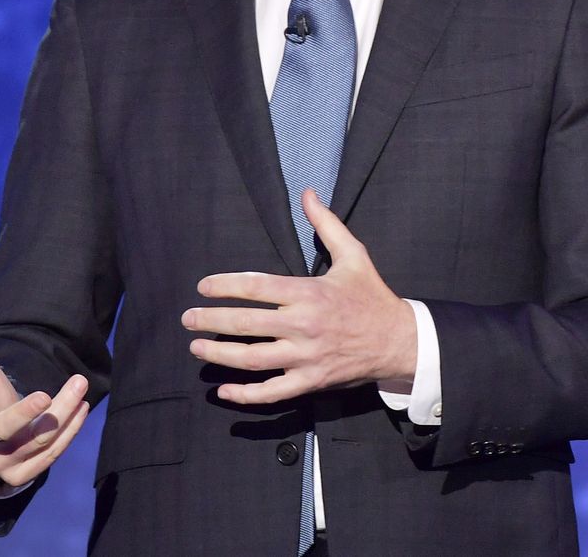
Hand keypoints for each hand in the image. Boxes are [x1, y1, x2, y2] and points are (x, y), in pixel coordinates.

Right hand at [0, 306, 90, 487]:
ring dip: (61, 414)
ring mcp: (2, 463)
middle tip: (46, 395)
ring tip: (80, 384)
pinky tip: (81, 407)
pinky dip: (69, 431)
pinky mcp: (22, 474)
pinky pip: (50, 455)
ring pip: (35, 441)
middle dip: (25, 414)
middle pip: (4, 431)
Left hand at [182, 190, 416, 404]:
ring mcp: (306, 357)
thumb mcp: (354, 255)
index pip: (256, 286)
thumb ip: (326, 224)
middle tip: (187, 318)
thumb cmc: (371, 296)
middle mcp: (304, 325)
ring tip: (196, 347)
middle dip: (211, 320)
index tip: (203, 287)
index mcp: (309, 292)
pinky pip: (274, 391)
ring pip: (253, 359)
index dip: (225, 286)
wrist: (399, 341)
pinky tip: (224, 390)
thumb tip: (308, 193)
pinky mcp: (312, 381)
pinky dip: (246, 395)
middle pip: (247, 324)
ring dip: (220, 354)